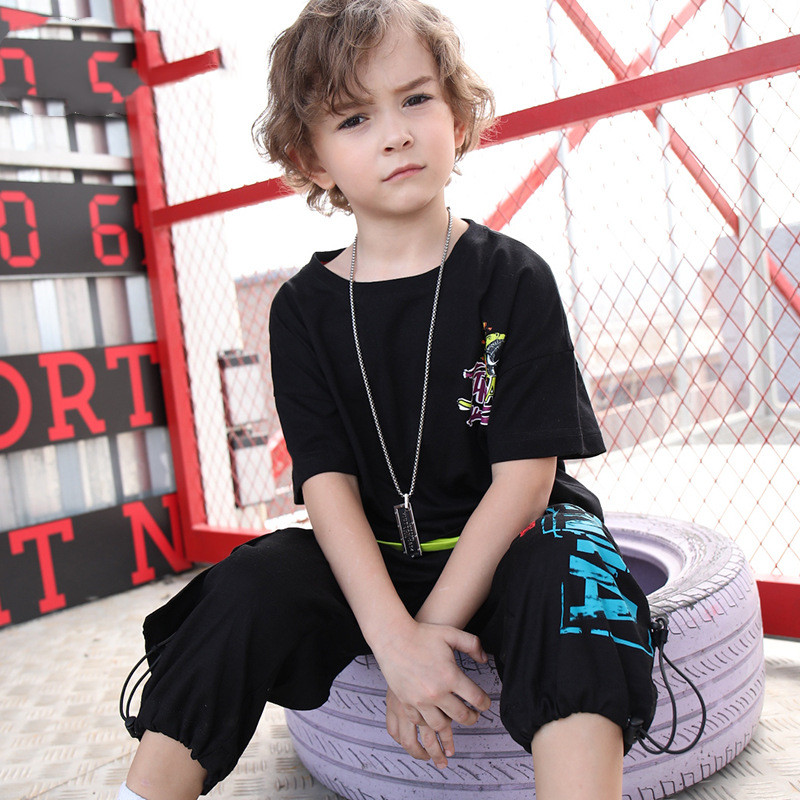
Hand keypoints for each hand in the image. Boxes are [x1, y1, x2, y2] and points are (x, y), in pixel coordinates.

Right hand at [375, 621, 490, 767]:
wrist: (393, 637)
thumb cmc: (421, 634)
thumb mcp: (450, 634)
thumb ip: (472, 644)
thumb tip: (484, 659)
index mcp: (450, 675)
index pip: (476, 698)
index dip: (485, 703)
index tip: (485, 704)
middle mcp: (436, 691)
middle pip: (461, 716)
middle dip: (472, 718)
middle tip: (474, 716)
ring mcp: (420, 700)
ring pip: (440, 725)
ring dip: (451, 726)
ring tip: (454, 722)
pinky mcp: (406, 702)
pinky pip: (420, 722)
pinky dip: (428, 723)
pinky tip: (432, 719)